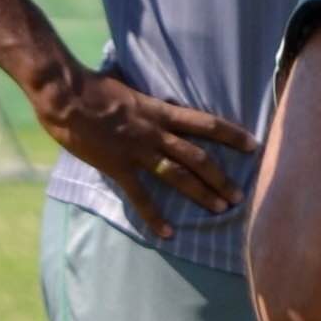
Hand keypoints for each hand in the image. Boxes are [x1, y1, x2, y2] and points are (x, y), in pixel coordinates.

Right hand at [41, 64, 257, 241]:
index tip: (253, 145)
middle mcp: (156, 132)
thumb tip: (159, 109)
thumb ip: (148, 106)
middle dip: (221, 177)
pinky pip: (141, 196)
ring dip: (201, 194)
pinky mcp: (118, 167)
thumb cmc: (94, 87)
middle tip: (239, 196)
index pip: (206, 123)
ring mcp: (138, 151)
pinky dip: (155, 216)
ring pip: (178, 175)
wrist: (66, 95)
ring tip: (220, 210)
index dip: (232, 134)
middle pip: (198, 156)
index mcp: (160, 111)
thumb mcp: (131, 91)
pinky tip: (168, 233)